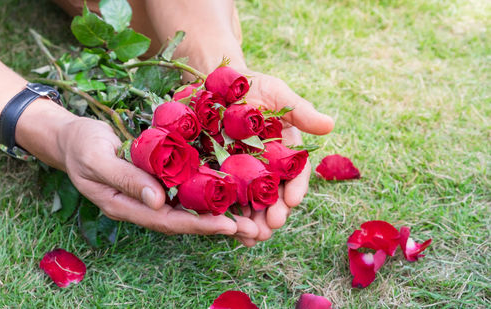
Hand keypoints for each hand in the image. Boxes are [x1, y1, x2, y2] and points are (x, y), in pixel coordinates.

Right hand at [57, 117, 258, 237]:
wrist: (74, 136)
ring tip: (249, 215)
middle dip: (217, 224)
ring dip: (218, 212)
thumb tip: (158, 202)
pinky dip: (207, 192)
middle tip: (251, 227)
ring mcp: (151, 192)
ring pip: (188, 207)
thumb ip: (126, 180)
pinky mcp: (158, 178)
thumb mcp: (98, 159)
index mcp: (126, 206)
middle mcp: (143, 204)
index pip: (167, 221)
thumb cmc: (82, 146)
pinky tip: (229, 191)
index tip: (227, 226)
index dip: (198, 224)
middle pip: (184, 220)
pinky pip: (185, 189)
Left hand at [234, 70, 334, 246]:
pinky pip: (224, 199)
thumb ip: (301, 111)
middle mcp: (267, 168)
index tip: (293, 200)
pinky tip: (228, 228)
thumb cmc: (252, 86)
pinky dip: (228, 216)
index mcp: (285, 153)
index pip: (296, 175)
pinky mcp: (219, 175)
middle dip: (276, 213)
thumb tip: (330, 125)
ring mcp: (243, 174)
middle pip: (275, 197)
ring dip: (254, 222)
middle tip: (272, 226)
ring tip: (251, 236)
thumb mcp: (278, 94)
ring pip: (252, 204)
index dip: (296, 188)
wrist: (216, 83)